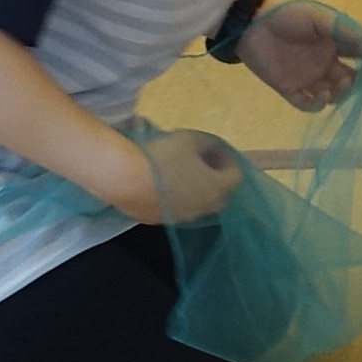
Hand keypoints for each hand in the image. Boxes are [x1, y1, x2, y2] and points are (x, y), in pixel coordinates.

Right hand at [131, 126, 247, 226]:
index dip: (229, 161)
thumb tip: (212, 147)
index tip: (218, 149)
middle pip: (220, 195)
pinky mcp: (161, 221)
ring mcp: (183, 218)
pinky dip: (177, 199)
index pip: (236, 176)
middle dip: (217, 179)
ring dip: (197, 191)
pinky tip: (164, 186)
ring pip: (198, 205)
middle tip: (203, 162)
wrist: (125, 180)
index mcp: (217, 188)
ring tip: (182, 174)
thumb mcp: (190, 139)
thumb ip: (207, 143)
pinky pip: (177, 210)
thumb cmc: (163, 157)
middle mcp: (204, 208)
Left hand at [237, 0, 359, 113]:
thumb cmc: (286, 17)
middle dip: (355, 83)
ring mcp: (307, 77)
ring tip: (334, 89)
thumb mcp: (317, 17)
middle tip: (350, 80)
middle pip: (347, 79)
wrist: (250, 26)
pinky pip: (308, 105)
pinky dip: (318, 105)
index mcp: (332, 44)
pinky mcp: (290, 89)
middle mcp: (323, 62)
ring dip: (338, 95)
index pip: (357, 56)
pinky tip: (322, 97)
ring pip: (331, 94)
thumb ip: (342, 30)